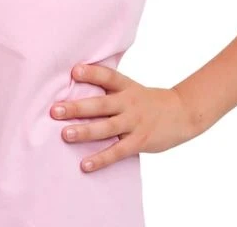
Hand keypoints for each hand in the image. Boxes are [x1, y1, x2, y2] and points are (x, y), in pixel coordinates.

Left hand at [50, 63, 196, 172]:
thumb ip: (109, 88)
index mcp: (126, 86)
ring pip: (106, 128)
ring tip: (65, 135)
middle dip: (77, 107)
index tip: (73, 71)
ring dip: (85, 132)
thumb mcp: (131, 87)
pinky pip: (117, 152)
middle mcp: (128, 102)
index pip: (107, 76)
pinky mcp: (139, 141)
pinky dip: (101, 159)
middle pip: (101, 104)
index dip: (91, 73)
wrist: (182, 113)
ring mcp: (134, 123)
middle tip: (55, 110)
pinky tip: (85, 165)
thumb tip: (75, 82)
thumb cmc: (147, 100)